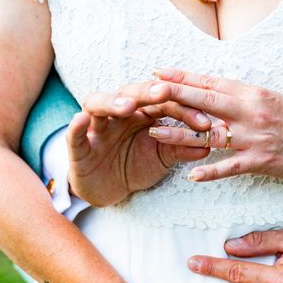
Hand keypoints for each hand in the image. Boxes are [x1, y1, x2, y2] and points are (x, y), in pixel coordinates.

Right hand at [67, 81, 212, 206]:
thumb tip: (208, 144)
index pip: (164, 103)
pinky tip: (81, 120)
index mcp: (142, 113)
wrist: (109, 188)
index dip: (183, 110)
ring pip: (98, 104)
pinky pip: (73, 134)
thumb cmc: (136, 165)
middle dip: (147, 93)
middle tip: (164, 93)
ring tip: (127, 107)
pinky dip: (76, 126)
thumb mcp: (162, 158)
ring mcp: (96, 127)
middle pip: (131, 94)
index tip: (205, 122)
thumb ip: (181, 149)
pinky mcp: (77, 146)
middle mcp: (118, 113)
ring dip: (112, 102)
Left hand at [148, 68, 282, 181]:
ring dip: (180, 133)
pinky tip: (191, 174)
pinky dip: (210, 171)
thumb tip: (210, 90)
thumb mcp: (268, 98)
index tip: (158, 73)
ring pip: (210, 134)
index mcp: (251, 93)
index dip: (183, 77)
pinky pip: (229, 166)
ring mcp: (254, 137)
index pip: (211, 82)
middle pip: (205, 101)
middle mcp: (250, 111)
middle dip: (174, 96)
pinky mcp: (260, 160)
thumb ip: (240, 96)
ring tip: (155, 131)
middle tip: (147, 92)